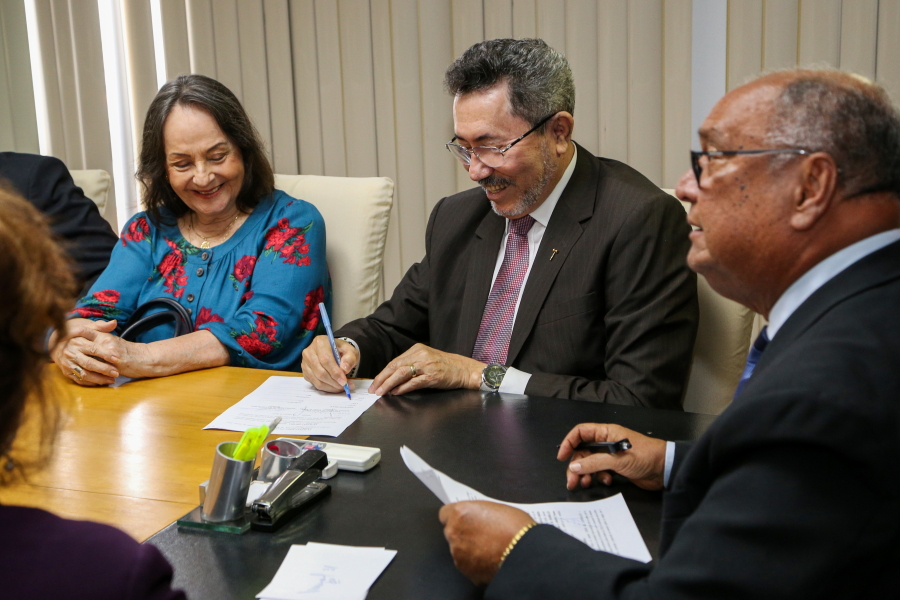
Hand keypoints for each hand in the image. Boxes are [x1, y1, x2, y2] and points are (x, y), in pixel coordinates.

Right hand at [52, 319, 120, 385]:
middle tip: (117, 372)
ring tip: (112, 379)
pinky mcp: (66, 373)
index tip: (117, 358)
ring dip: (99, 378)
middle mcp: (70, 353)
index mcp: (76, 341)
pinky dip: (92, 382)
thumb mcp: (88, 329)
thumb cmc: (79, 336)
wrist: (58, 345)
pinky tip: (102, 382)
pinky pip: (80, 380)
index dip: (106, 354)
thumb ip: (101, 326)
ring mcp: (67, 364)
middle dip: (104, 369)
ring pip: (84, 374)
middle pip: (89, 363)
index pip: (93, 348)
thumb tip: (114, 322)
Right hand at [301, 336, 358, 392]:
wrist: (334, 351)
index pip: (326, 360)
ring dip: (330, 387)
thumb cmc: (342, 351)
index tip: (344, 381)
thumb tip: (344, 369)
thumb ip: (350, 358)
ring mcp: (305, 363)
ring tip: (341, 388)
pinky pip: (314, 383)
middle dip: (333, 382)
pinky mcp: (305, 372)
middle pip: (320, 371)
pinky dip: (325, 388)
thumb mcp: (350, 351)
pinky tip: (334, 387)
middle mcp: (309, 352)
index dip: (335, 372)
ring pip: (316, 379)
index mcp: (320, 342)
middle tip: (345, 386)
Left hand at [369, 343, 483, 395]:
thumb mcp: (427, 360)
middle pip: (395, 366)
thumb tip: (394, 378)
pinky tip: (396, 392)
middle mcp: (421, 355)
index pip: (395, 361)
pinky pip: (414, 382)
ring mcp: (427, 365)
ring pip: (402, 373)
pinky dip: (403, 388)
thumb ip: (412, 366)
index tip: (375, 382)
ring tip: (381, 392)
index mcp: (417, 349)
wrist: (465, 369)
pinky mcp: (433, 376)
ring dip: (389, 384)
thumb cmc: (447, 366)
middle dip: (382, 379)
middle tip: (373, 389)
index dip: (383, 373)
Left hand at [439, 501, 534, 585]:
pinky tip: (490, 559)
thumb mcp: (496, 508)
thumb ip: (479, 512)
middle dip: (463, 533)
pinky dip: (474, 562)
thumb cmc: (515, 528)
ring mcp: (458, 553)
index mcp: (460, 513)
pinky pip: (466, 564)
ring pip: (458, 549)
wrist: (524, 553)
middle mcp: (454, 532)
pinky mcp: (465, 570)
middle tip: (481, 534)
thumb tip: (477, 517)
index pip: (446, 513)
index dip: (457, 516)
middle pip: (451, 531)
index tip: (464, 519)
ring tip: (488, 548)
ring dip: (468, 548)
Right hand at [557, 423, 666, 490]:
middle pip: (582, 451)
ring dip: (586, 474)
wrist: (665, 469)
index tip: (562, 457)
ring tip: (585, 484)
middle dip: (576, 466)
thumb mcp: (617, 459)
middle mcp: (606, 442)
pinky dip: (599, 477)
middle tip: (572, 481)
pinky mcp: (616, 467)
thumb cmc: (645, 456)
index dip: (569, 442)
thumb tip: (574, 466)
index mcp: (606, 432)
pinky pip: (600, 471)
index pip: (581, 432)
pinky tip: (607, 481)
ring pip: (590, 463)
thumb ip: (594, 463)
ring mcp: (611, 455)